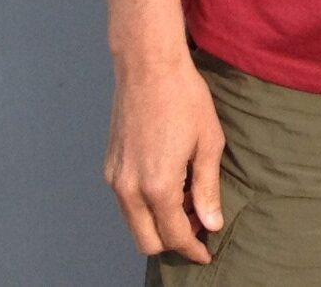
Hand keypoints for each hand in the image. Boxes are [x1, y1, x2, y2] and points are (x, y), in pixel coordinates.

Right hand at [104, 51, 224, 262]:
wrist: (148, 68)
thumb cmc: (184, 99)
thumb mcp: (208, 143)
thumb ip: (207, 188)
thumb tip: (211, 224)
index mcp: (157, 185)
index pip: (173, 235)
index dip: (192, 249)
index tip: (207, 252)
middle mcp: (129, 188)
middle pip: (146, 240)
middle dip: (173, 242)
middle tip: (200, 227)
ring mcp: (115, 178)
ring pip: (134, 223)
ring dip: (159, 224)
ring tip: (189, 203)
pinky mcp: (109, 166)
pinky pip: (126, 203)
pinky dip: (147, 207)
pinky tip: (171, 187)